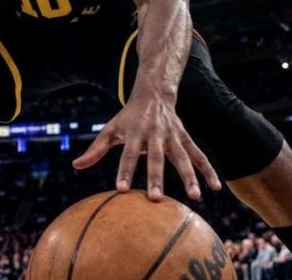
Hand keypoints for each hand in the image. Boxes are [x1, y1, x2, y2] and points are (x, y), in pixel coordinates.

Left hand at [71, 93, 221, 200]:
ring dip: (190, 176)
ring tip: (195, 197)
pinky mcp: (186, 137)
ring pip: (183, 157)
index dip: (124, 171)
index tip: (121, 189)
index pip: (127, 155)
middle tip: (155, 198)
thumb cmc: (127, 117)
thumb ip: (95, 149)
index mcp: (134, 133)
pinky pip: (199, 155)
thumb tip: (75, 165)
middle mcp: (155, 134)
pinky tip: (216, 187)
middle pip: (156, 159)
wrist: (154, 93)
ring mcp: (173, 136)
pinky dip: (208, 170)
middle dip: (156, 178)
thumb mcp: (110, 130)